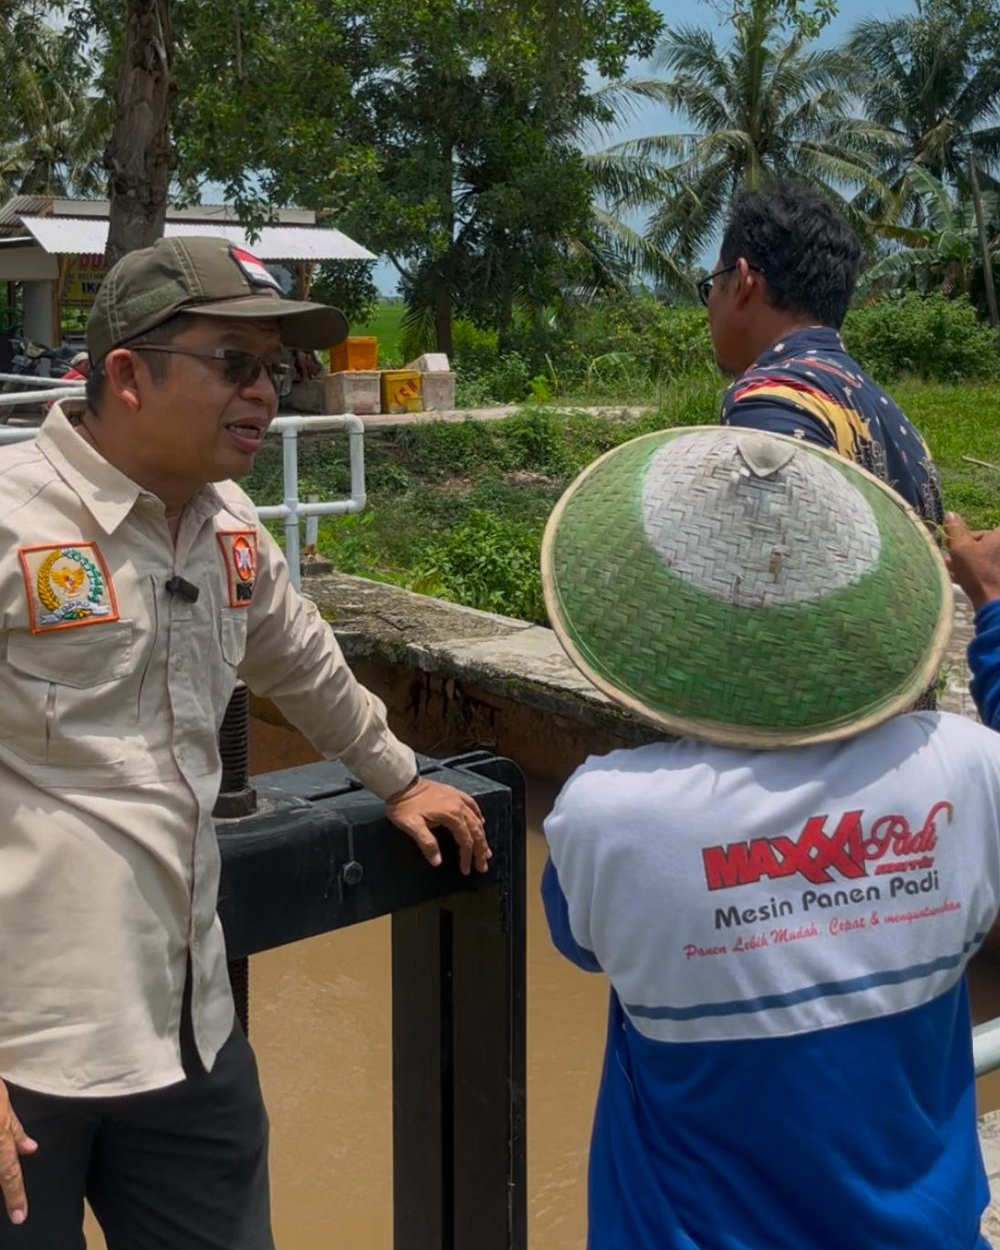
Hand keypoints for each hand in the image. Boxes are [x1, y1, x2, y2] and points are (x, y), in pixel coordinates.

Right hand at [0, 1078, 35, 1225]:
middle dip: (7, 1187)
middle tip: (16, 1208)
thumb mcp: (3, 1101)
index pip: (8, 1172)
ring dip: (2, 1172)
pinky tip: (1, 1152)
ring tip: (10, 1170)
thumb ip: (15, 1128)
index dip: (15, 1195)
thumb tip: (31, 1149)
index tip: (20, 1217)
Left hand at [385, 778, 491, 874]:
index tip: (465, 869)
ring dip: (482, 836)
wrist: (400, 782)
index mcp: (452, 814)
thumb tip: (437, 861)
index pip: (465, 841)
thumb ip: (427, 844)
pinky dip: (478, 815)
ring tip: (486, 850)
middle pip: (476, 831)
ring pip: (476, 819)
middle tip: (482, 866)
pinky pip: (471, 804)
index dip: (467, 857)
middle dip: (480, 850)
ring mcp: (457, 798)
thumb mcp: (412, 826)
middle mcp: (459, 805)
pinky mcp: (453, 793)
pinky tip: (481, 821)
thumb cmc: (404, 805)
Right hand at [944, 513, 999, 609]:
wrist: (994, 602)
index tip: (952, 548)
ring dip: (966, 563)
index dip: (963, 539)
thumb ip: (955, 529)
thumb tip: (951, 514)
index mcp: (999, 536)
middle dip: (963, 552)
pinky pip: (986, 570)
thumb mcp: (960, 547)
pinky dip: (974, 572)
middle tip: (949, 561)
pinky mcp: (998, 577)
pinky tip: (959, 579)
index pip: (979, 532)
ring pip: (982, 559)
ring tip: (950, 571)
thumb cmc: (978, 571)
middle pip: (981, 545)